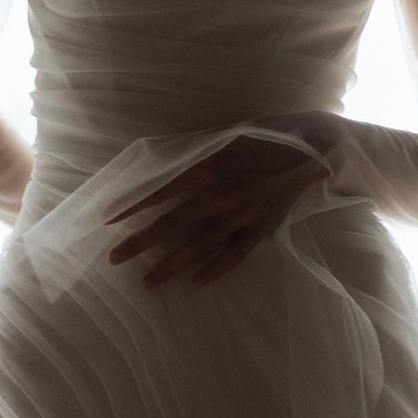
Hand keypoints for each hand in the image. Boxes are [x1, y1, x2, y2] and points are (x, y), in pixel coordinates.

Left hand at [103, 133, 324, 287]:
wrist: (310, 148)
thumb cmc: (264, 134)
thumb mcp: (223, 136)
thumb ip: (194, 154)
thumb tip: (160, 166)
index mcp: (206, 169)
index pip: (159, 192)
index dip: (132, 207)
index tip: (107, 221)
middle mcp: (219, 197)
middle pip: (171, 225)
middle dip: (140, 243)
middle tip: (115, 259)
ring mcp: (240, 218)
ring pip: (197, 248)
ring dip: (170, 265)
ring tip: (147, 280)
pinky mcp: (260, 230)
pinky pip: (232, 257)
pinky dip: (213, 270)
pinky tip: (195, 282)